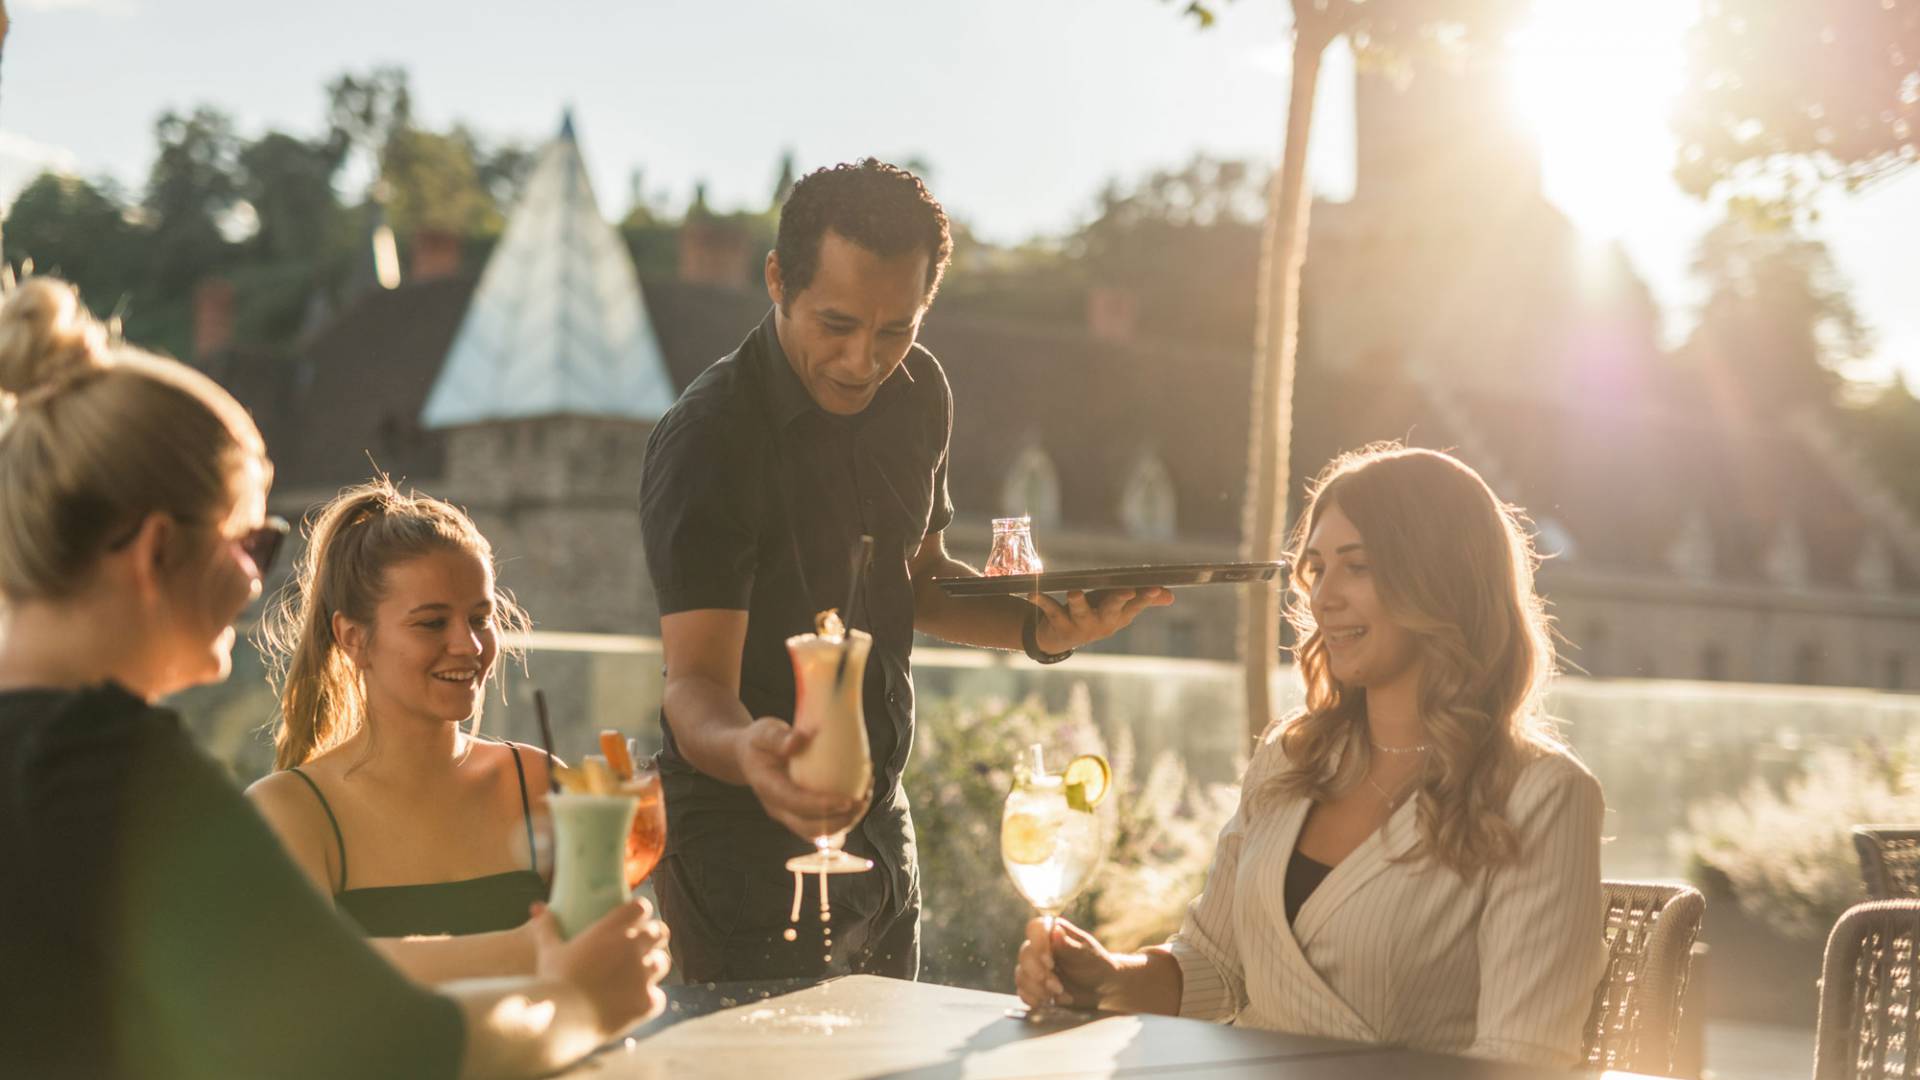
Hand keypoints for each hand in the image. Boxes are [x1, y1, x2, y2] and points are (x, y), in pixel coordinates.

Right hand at [530, 898, 669, 1036]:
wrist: (561, 1020)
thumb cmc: (553, 982)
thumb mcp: (549, 951)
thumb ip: (547, 927)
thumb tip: (537, 908)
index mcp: (611, 929)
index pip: (641, 907)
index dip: (640, 912)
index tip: (635, 918)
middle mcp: (632, 947)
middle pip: (660, 932)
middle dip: (653, 937)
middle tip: (642, 947)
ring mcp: (642, 974)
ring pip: (662, 963)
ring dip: (652, 967)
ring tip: (640, 974)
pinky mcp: (647, 1001)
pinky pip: (658, 996)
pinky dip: (649, 999)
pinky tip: (637, 1002)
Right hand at [736, 716, 869, 841]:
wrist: (747, 756)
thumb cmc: (758, 742)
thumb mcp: (763, 733)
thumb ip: (778, 738)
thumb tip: (800, 739)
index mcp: (769, 789)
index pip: (796, 804)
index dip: (823, 806)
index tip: (849, 799)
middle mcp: (778, 808)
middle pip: (810, 828)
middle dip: (841, 821)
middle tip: (863, 800)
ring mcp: (789, 814)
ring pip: (819, 833)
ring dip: (846, 821)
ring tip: (866, 797)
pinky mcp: (800, 814)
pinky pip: (824, 824)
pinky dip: (843, 816)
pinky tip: (860, 795)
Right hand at [1015, 916, 1120, 1010]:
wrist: (1103, 991)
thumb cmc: (1097, 966)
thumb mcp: (1089, 956)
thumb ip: (1071, 946)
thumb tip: (1056, 931)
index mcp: (1054, 932)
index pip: (1035, 928)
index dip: (1038, 945)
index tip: (1050, 963)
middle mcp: (1041, 947)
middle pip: (1025, 954)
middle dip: (1039, 973)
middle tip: (1057, 987)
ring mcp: (1035, 967)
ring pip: (1021, 974)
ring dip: (1038, 988)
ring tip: (1059, 995)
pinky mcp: (1034, 986)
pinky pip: (1022, 990)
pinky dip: (1033, 998)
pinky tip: (1047, 1002)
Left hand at [1028, 587, 1173, 653]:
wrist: (1059, 639)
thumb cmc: (1094, 615)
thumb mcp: (1118, 608)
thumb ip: (1143, 600)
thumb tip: (1171, 595)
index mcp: (1118, 616)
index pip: (1136, 604)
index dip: (1146, 596)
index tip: (1155, 587)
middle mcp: (1102, 622)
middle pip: (1112, 609)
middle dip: (1119, 600)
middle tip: (1126, 590)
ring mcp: (1080, 624)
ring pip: (1080, 611)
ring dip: (1077, 601)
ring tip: (1074, 591)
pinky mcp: (1058, 622)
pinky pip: (1049, 609)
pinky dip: (1041, 601)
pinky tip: (1032, 593)